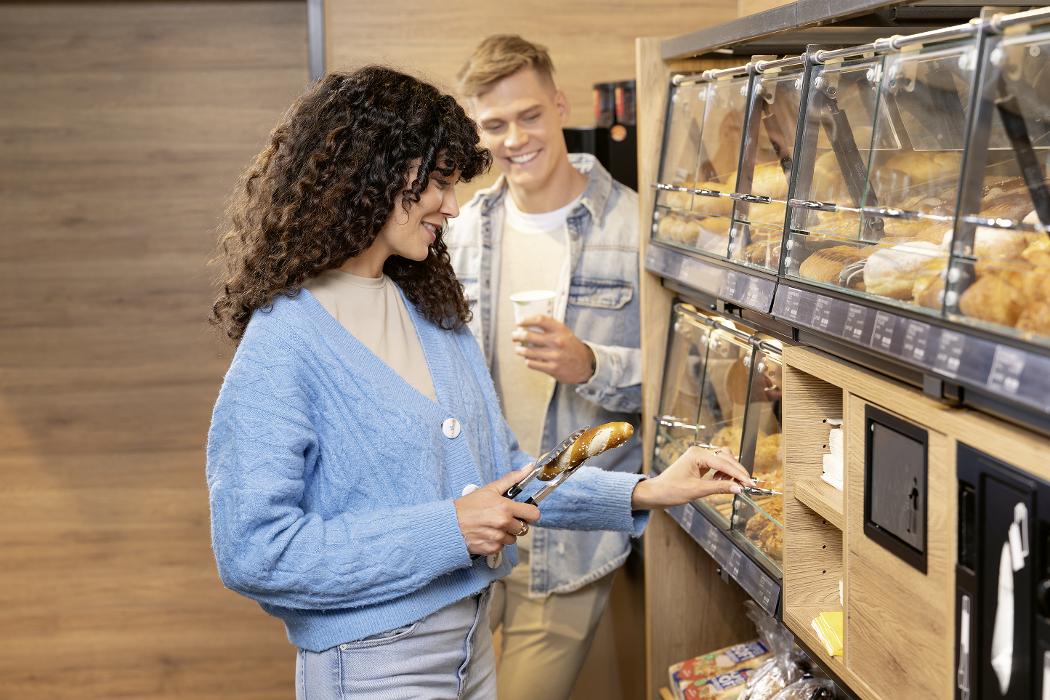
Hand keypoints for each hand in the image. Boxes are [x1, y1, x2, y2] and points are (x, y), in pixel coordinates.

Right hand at [454, 466, 540, 555]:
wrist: (450, 523)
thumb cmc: (468, 506)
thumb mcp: (490, 489)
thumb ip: (512, 479)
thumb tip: (529, 468)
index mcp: (505, 507)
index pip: (533, 514)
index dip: (529, 512)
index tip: (524, 512)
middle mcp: (503, 523)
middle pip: (524, 528)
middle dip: (516, 523)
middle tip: (503, 518)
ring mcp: (497, 537)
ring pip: (513, 539)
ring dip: (506, 534)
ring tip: (493, 526)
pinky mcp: (491, 549)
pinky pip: (502, 547)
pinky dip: (497, 542)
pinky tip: (487, 534)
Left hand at [512, 316, 595, 383]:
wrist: (585, 364)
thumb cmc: (571, 346)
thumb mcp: (564, 332)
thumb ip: (549, 327)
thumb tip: (527, 324)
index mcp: (560, 329)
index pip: (540, 320)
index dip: (526, 320)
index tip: (519, 322)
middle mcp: (557, 341)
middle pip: (529, 335)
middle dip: (517, 336)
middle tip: (514, 336)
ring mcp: (554, 356)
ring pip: (527, 351)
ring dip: (519, 350)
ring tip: (518, 349)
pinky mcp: (552, 368)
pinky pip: (532, 363)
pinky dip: (528, 361)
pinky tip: (529, 359)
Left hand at [630, 445, 754, 508]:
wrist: (656, 493)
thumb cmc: (671, 490)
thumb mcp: (697, 491)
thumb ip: (719, 488)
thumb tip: (738, 488)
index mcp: (697, 454)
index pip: (724, 463)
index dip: (738, 474)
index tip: (750, 484)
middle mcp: (698, 452)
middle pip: (726, 457)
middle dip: (737, 471)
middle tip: (747, 485)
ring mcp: (699, 457)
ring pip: (723, 459)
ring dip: (730, 471)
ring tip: (731, 485)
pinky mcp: (699, 463)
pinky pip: (717, 464)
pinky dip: (723, 473)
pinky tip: (722, 482)